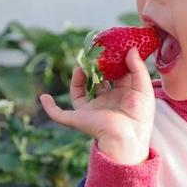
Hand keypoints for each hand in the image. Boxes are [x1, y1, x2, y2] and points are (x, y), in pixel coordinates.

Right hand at [39, 47, 154, 164]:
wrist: (128, 137)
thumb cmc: (139, 115)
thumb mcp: (143, 88)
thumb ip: (138, 68)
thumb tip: (131, 49)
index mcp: (122, 96)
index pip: (116, 76)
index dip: (114, 63)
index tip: (111, 50)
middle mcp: (106, 102)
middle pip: (97, 82)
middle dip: (95, 69)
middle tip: (93, 54)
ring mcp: (92, 110)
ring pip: (80, 93)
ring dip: (78, 79)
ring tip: (80, 66)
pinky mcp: (79, 118)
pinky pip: (59, 115)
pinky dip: (50, 107)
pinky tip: (43, 97)